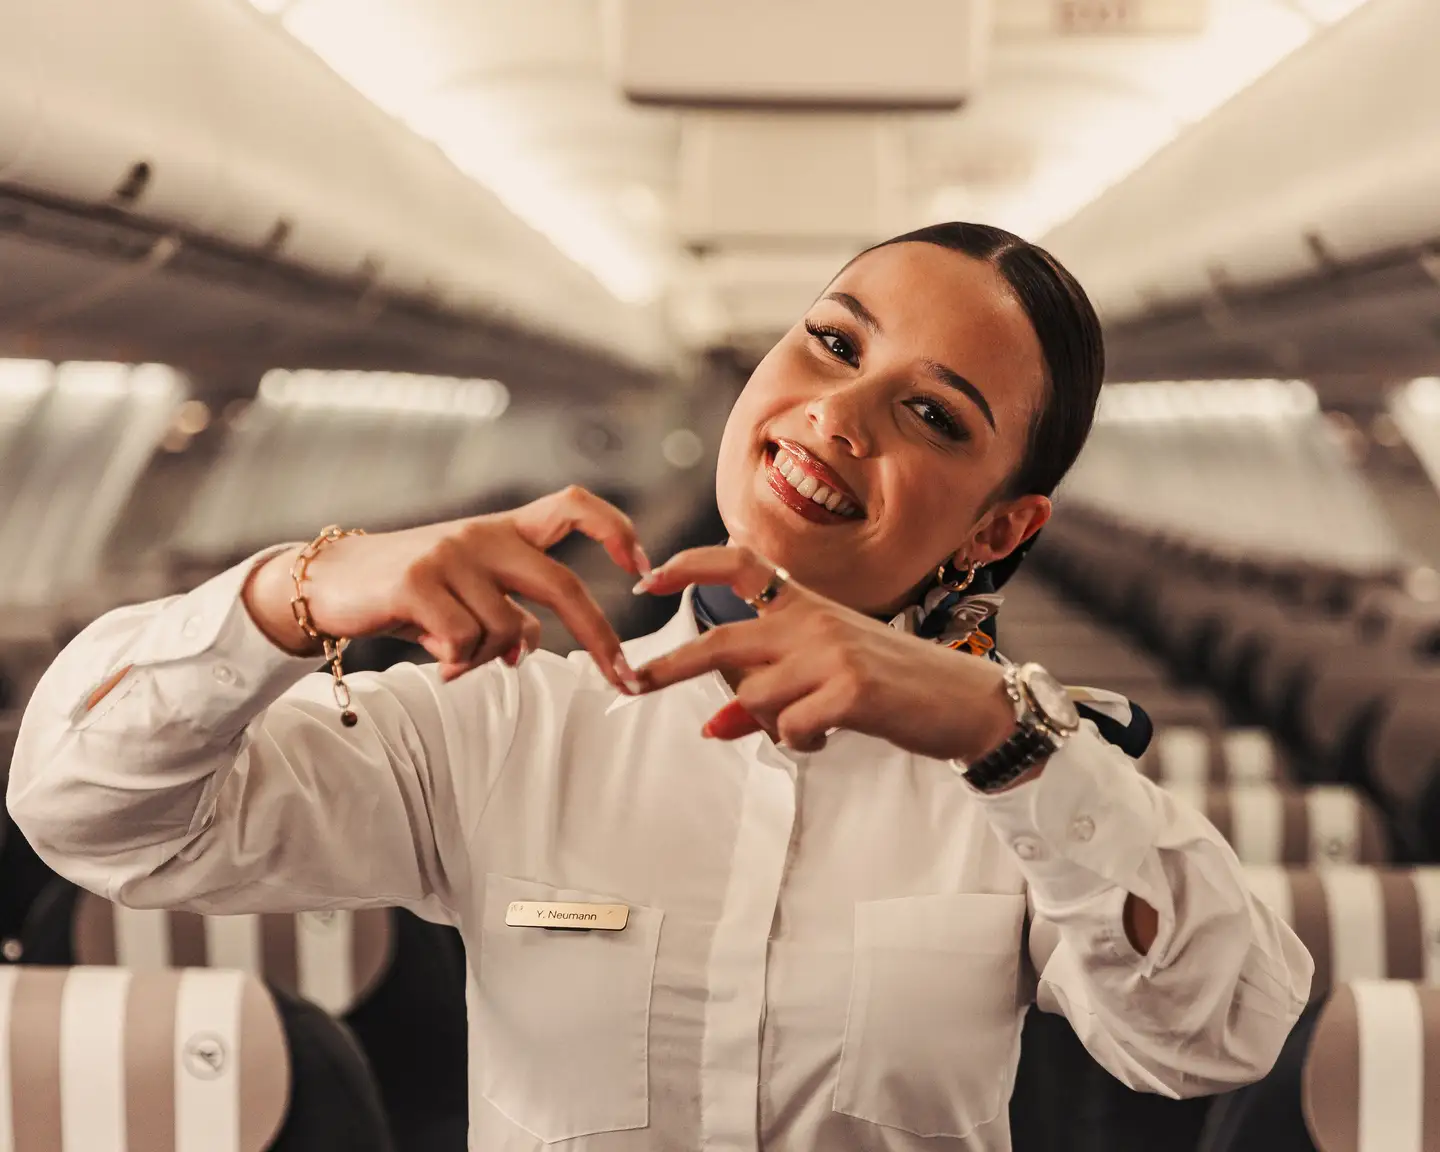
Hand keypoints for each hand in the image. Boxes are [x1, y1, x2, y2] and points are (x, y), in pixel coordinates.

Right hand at [244, 486, 649, 689]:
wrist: (330, 583)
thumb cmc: (410, 594)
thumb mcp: (468, 597)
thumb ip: (508, 612)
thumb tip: (528, 647)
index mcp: (504, 530)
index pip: (573, 506)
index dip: (616, 530)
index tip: (643, 569)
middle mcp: (484, 534)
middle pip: (562, 584)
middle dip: (600, 636)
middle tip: (623, 679)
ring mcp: (451, 554)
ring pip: (506, 630)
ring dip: (486, 660)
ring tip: (453, 657)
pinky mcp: (418, 581)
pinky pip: (466, 641)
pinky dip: (458, 663)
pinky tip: (436, 661)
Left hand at [632, 545, 1016, 758]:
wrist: (968, 702)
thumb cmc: (898, 686)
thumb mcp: (830, 675)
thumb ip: (772, 690)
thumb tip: (714, 724)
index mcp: (809, 605)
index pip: (741, 566)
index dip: (689, 565)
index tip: (647, 579)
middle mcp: (814, 620)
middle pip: (721, 641)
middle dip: (669, 666)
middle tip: (632, 682)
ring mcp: (832, 653)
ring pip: (752, 697)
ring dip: (766, 725)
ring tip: (809, 726)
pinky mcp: (849, 689)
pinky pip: (788, 728)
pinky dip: (799, 741)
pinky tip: (829, 734)